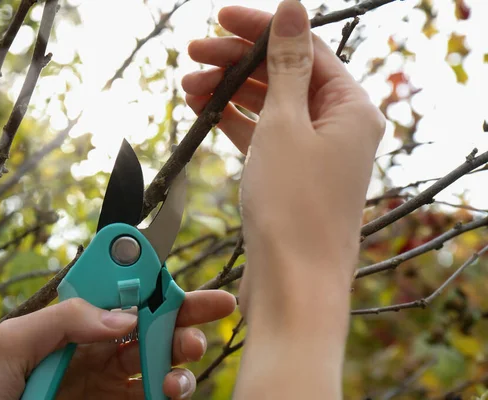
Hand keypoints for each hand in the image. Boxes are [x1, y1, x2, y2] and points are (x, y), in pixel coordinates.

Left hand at [0, 290, 235, 399]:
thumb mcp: (11, 347)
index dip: (148, 278)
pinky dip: (175, 388)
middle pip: (151, 321)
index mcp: (73, 324)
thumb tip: (123, 316)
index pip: (118, 292)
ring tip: (191, 351)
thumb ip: (61, 319)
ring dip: (183, 349)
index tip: (172, 275)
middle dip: (185, 310)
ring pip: (162, 357)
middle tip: (214, 306)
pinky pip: (157, 394)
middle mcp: (97, 348)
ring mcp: (109, 381)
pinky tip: (174, 387)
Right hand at [182, 2, 384, 397]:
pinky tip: (204, 111)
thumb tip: (292, 10)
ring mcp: (313, 155)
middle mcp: (338, 129)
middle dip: (238, 63)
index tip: (219, 19)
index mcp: (352, 108)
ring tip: (188, 85)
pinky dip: (235, 123)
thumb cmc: (293, 208)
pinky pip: (262, 138)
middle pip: (285, 76)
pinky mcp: (291, 178)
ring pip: (269, 108)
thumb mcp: (285, 123)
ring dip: (230, 93)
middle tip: (193, 54)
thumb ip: (287, 65)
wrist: (292, 286)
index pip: (305, 48)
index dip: (261, 30)